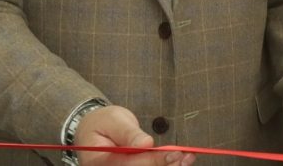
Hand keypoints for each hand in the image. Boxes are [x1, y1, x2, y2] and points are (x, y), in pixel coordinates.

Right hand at [73, 105, 191, 165]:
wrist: (95, 129)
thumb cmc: (102, 123)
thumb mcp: (113, 121)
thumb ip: (129, 133)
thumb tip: (146, 143)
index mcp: (99, 161)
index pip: (129, 164)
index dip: (153, 161)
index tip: (173, 154)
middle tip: (185, 157)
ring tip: (187, 158)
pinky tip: (182, 160)